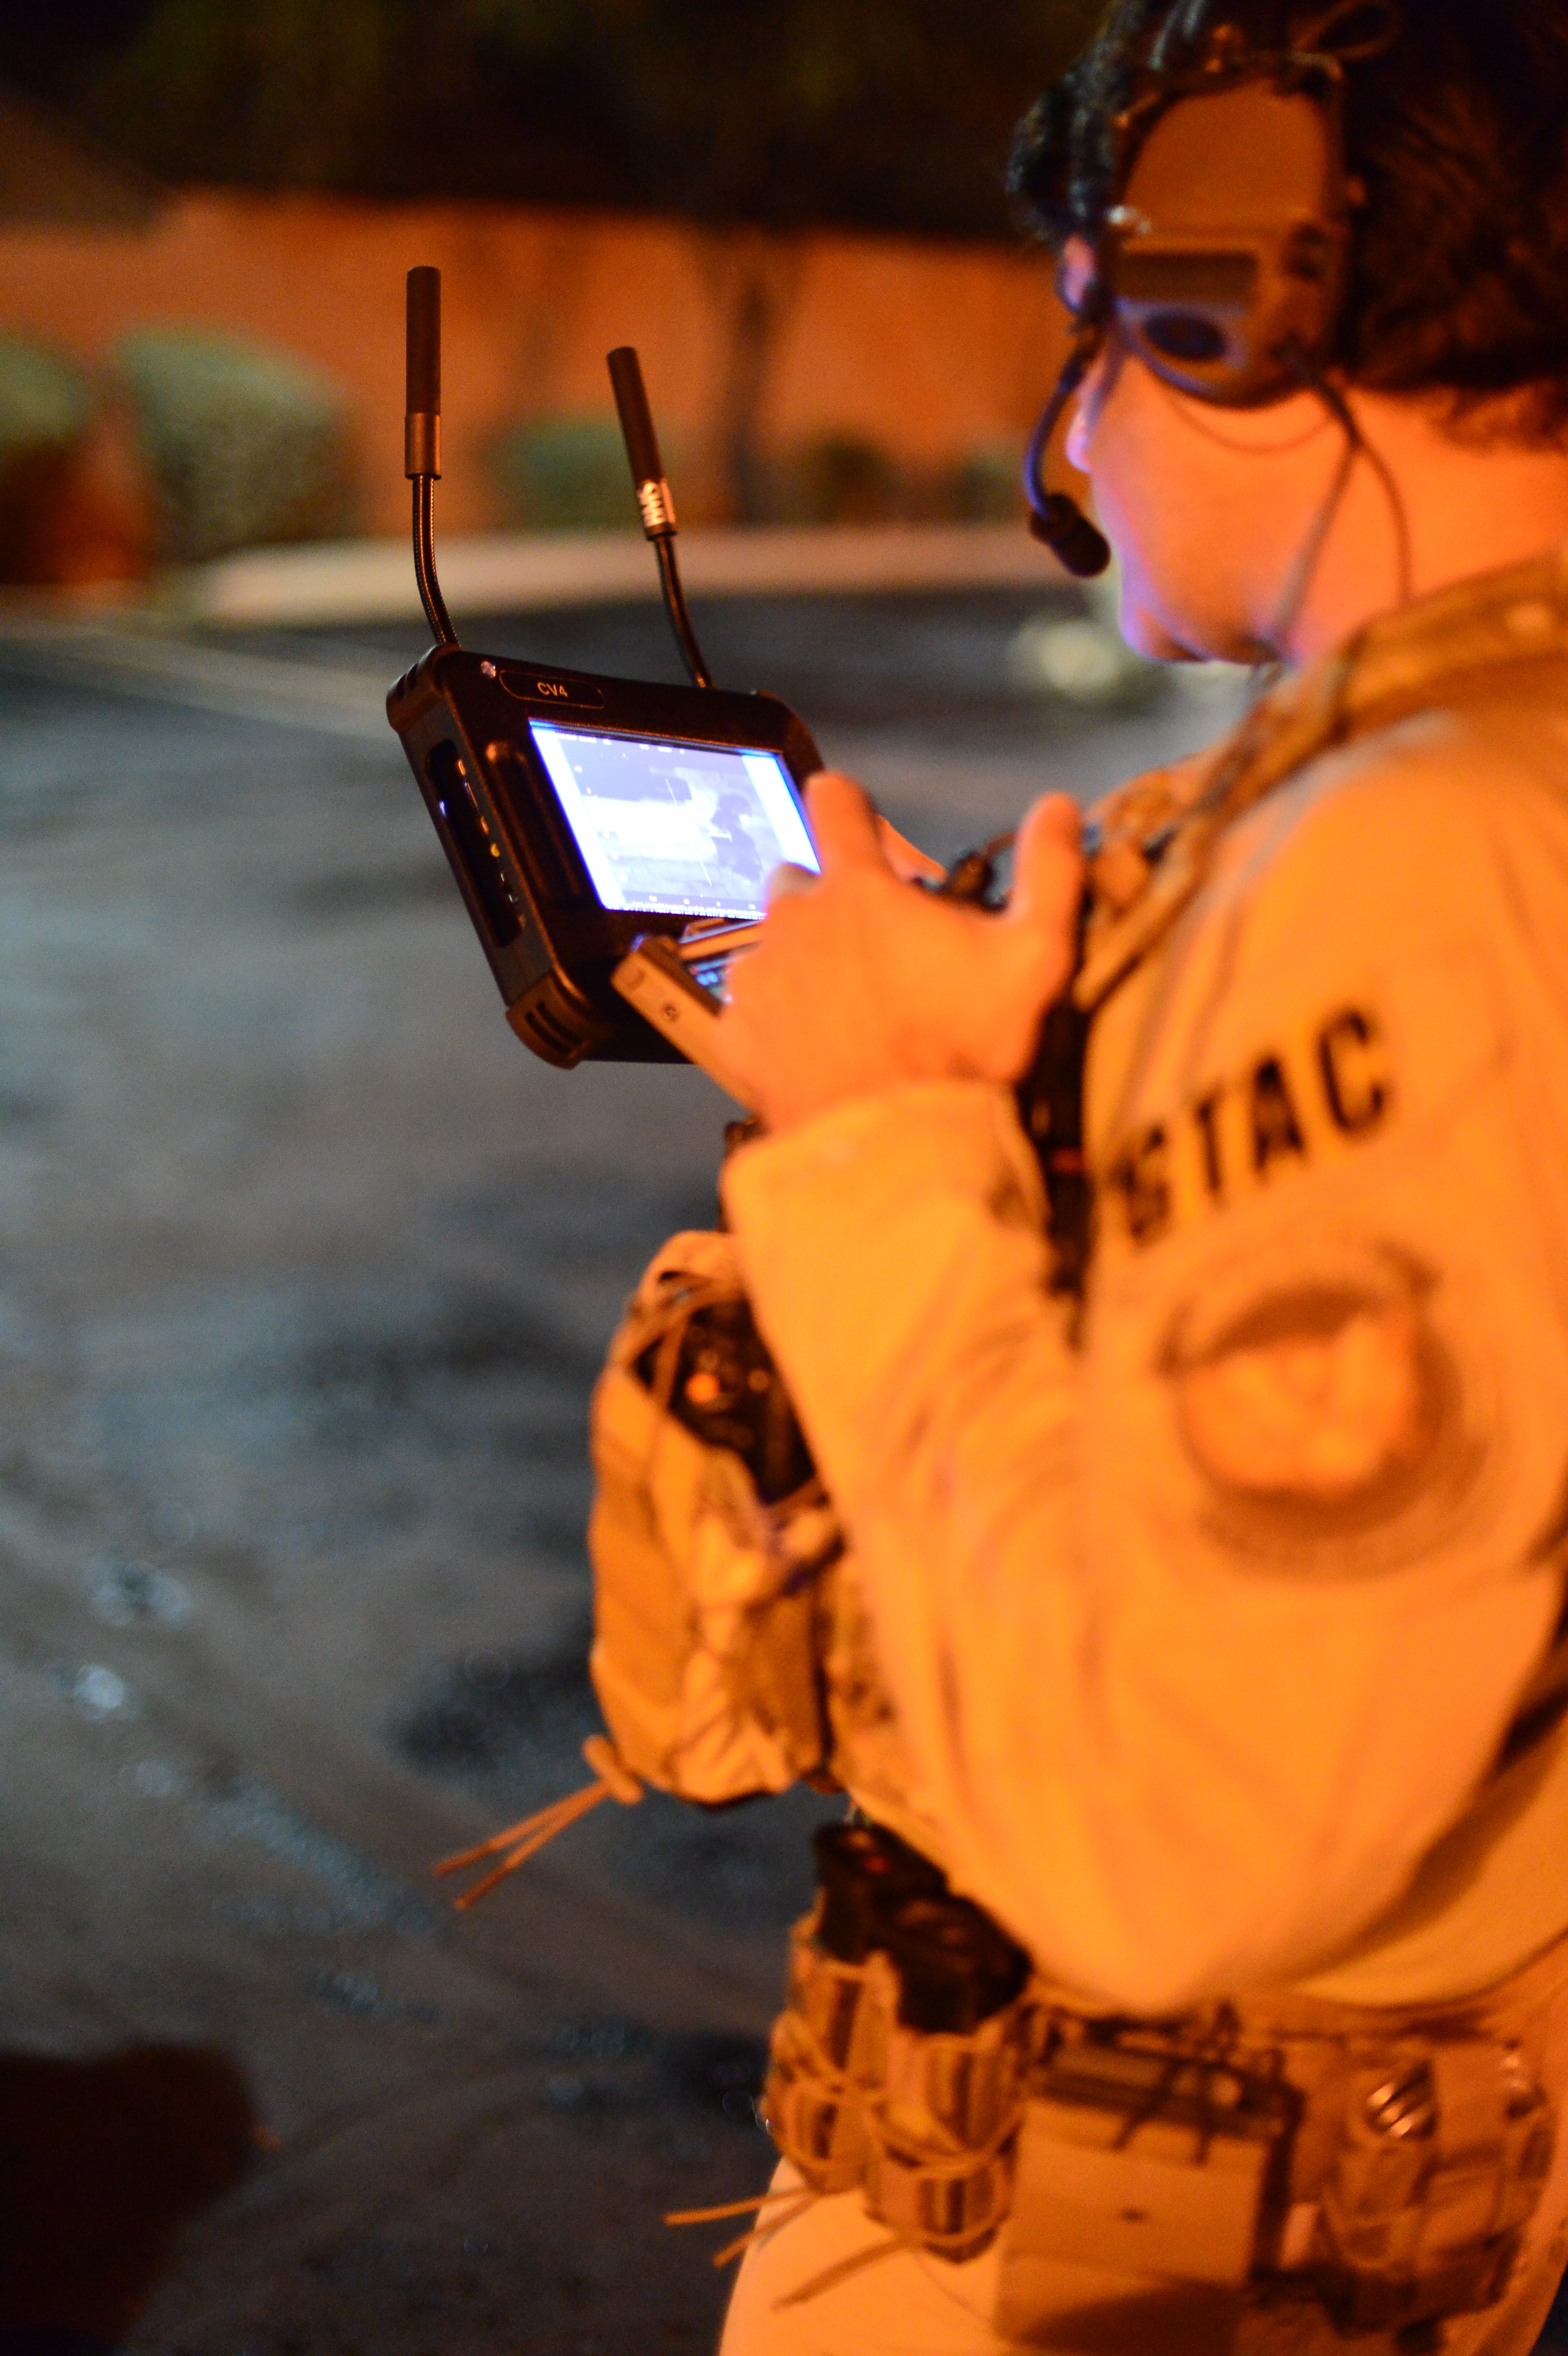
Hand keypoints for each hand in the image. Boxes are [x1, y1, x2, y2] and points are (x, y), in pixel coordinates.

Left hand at [717, 771, 1084, 1132]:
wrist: (898, 1149)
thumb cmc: (968, 1050)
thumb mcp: (1035, 957)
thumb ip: (1050, 871)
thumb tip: (1057, 804)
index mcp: (858, 889)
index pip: (834, 804)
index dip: (845, 804)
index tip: (853, 818)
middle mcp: (794, 921)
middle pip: (797, 880)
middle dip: (827, 901)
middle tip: (872, 951)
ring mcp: (758, 979)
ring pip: (773, 948)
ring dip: (803, 964)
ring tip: (848, 1011)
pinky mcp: (736, 1036)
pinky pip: (752, 1010)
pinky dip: (779, 1022)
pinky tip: (818, 1051)